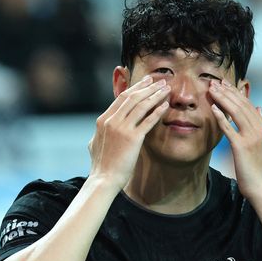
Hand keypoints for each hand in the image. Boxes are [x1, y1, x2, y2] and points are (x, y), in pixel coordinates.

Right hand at [88, 75, 170, 190]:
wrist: (104, 179)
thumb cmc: (101, 165)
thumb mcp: (95, 143)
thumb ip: (100, 132)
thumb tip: (102, 127)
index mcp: (103, 121)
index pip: (121, 98)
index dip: (135, 88)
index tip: (145, 82)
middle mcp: (111, 121)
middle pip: (132, 98)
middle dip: (148, 87)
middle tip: (159, 80)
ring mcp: (122, 129)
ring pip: (141, 105)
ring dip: (155, 95)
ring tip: (166, 89)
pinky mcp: (133, 138)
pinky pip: (148, 120)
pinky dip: (158, 111)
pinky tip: (166, 105)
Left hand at [209, 79, 261, 200]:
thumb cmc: (261, 169)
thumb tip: (260, 108)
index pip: (248, 104)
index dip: (235, 92)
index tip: (225, 84)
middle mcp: (260, 129)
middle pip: (241, 105)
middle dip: (227, 91)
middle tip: (214, 81)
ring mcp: (252, 137)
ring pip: (235, 112)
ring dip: (222, 99)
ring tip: (212, 89)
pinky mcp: (242, 147)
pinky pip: (229, 128)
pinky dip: (220, 117)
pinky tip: (212, 108)